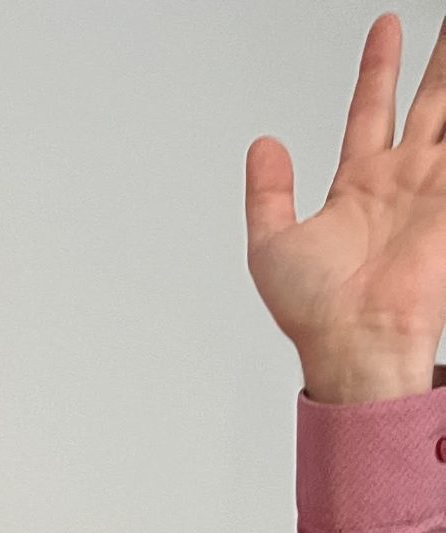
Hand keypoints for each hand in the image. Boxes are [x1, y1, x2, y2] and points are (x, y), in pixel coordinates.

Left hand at [247, 12, 445, 399]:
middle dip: (439, 57)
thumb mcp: (270, 246)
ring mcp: (433, 189)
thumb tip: (263, 147)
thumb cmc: (315, 313)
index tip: (386, 27)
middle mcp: (400, 182)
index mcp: (358, 186)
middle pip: (427, 100)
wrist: (354, 341)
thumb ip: (267, 194)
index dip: (378, 67)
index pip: (371, 108)